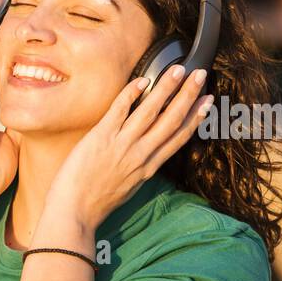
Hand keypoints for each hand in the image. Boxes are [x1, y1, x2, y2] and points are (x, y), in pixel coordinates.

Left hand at [44, 64, 213, 229]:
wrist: (74, 211)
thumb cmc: (96, 202)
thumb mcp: (129, 188)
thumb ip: (140, 169)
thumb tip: (147, 156)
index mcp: (149, 168)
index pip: (179, 137)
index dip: (196, 117)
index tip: (207, 101)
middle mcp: (140, 154)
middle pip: (171, 119)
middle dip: (188, 95)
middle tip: (199, 75)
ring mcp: (122, 144)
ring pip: (150, 111)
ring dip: (166, 88)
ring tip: (177, 70)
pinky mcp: (101, 136)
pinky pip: (120, 109)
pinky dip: (131, 93)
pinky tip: (141, 81)